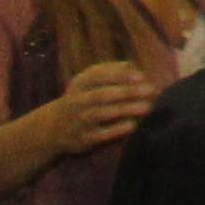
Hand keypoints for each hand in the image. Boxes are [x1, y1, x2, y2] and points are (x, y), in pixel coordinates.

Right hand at [38, 59, 162, 160]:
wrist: (53, 128)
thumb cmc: (81, 98)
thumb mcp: (88, 82)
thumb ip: (109, 71)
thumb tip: (132, 66)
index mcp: (80, 84)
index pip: (98, 77)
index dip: (119, 76)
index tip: (140, 76)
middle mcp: (78, 101)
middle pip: (103, 95)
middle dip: (127, 92)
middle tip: (151, 90)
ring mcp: (80, 121)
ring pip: (103, 114)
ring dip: (126, 109)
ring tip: (147, 107)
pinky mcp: (84, 139)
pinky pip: (101, 134)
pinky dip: (116, 130)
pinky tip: (133, 125)